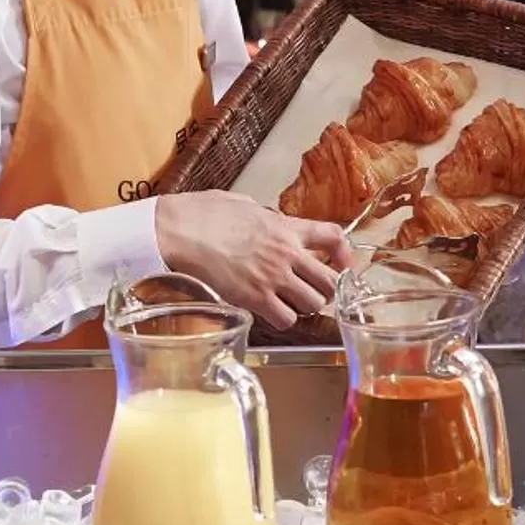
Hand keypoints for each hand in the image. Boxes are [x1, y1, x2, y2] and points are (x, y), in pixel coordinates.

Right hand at [153, 191, 353, 329]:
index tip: (341, 263)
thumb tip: (267, 219)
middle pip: (331, 280)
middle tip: (314, 291)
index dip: (345, 253)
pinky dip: (282, 320)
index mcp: (286, 226)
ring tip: (291, 303)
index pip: (334, 236)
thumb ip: (263, 215)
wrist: (179, 231)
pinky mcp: (255, 298)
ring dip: (305, 307)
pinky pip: (286, 320)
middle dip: (326, 289)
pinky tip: (271, 313)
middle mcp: (287, 253)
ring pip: (314, 304)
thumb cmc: (201, 214)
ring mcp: (272, 277)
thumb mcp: (242, 203)